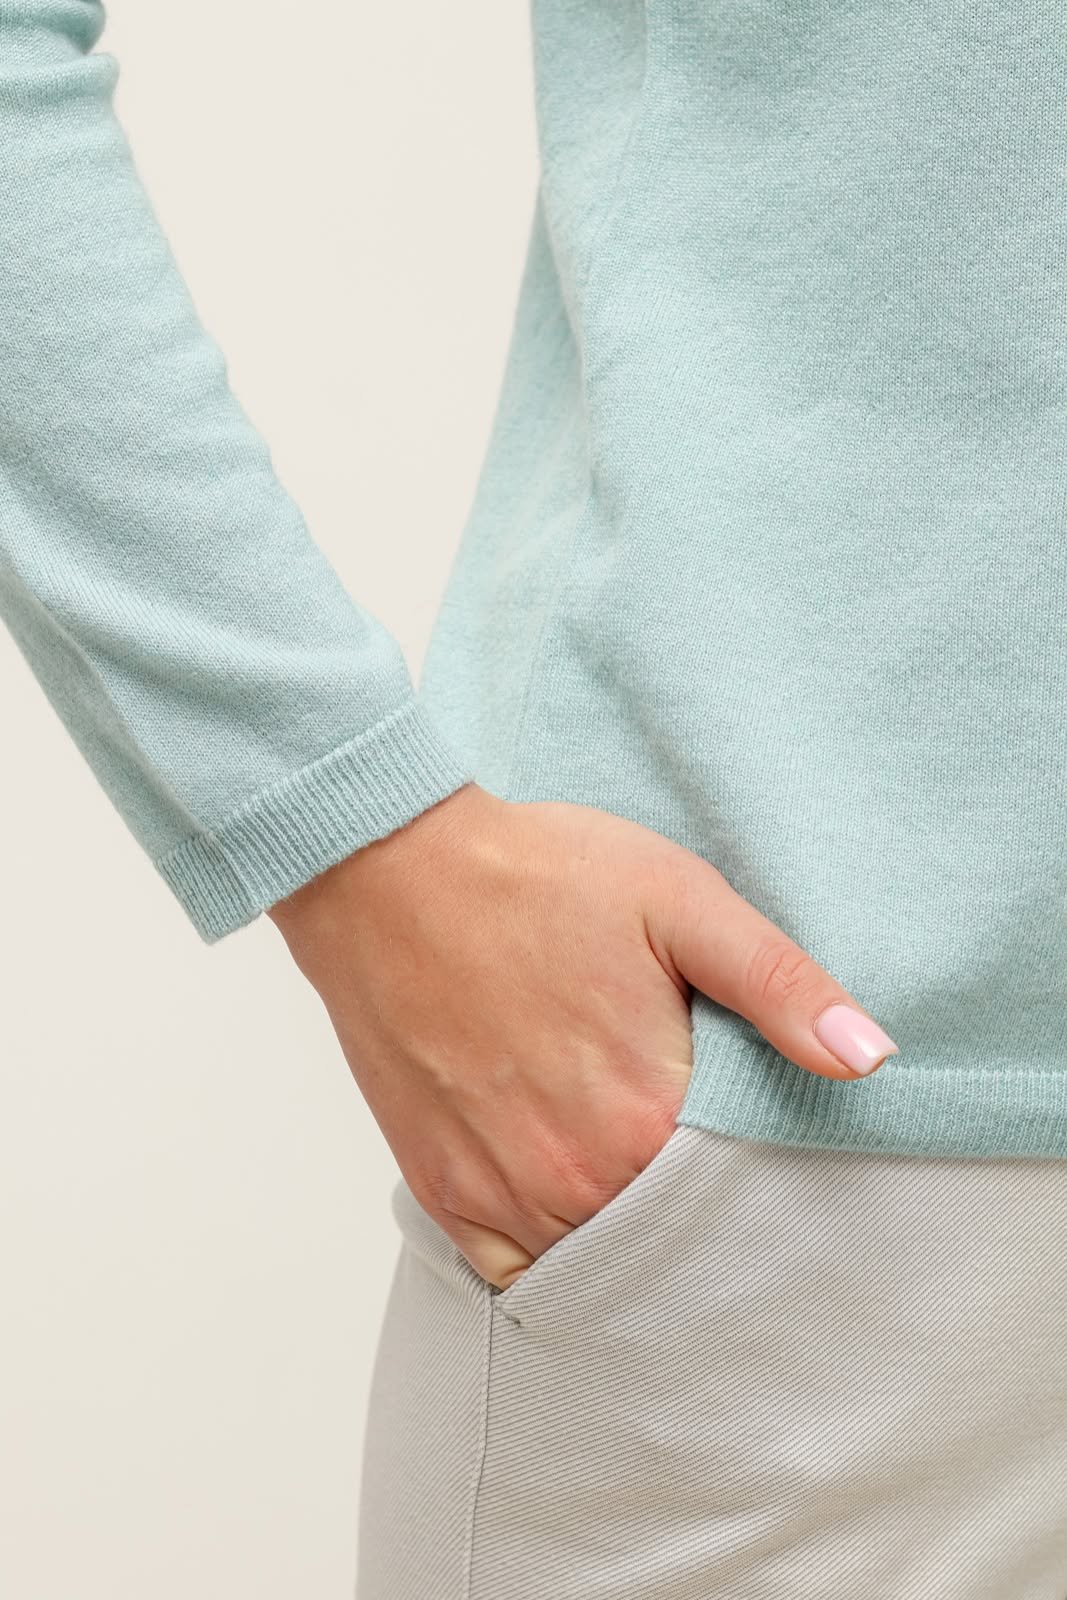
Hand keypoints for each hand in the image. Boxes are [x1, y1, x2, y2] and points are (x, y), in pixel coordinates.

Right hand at [268, 783, 896, 1289]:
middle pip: (673, 1242)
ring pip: (597, 1262)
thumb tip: (871, 1057)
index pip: (744, 1198)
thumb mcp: (679, 900)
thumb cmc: (540, 876)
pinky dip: (550, 1257)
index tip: (765, 1145)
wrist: (392, 872)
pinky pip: (513, 1273)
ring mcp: (503, 1193)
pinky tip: (571, 1208)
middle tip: (706, 1164)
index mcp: (649, 1116)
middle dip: (702, 1218)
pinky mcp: (443, 1191)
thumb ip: (778, 985)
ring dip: (629, 1239)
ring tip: (641, 1181)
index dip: (764, 1176)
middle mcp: (577, 1177)